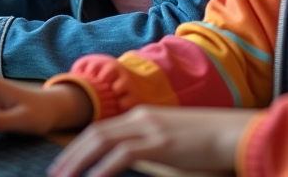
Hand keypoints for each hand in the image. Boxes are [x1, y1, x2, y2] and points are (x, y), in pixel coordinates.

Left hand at [50, 106, 258, 176]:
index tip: (63, 163)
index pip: (100, 128)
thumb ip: (148, 143)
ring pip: (102, 141)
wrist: (232, 132)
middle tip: (55, 174)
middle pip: (94, 133)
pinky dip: (103, 167)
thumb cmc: (204, 139)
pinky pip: (124, 155)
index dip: (78, 146)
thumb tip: (129, 158)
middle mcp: (141, 118)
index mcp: (142, 115)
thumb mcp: (170, 137)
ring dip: (79, 161)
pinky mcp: (161, 143)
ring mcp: (150, 129)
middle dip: (71, 154)